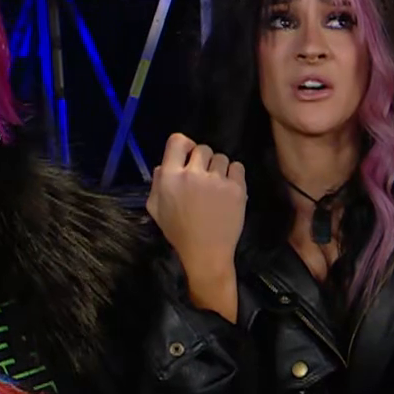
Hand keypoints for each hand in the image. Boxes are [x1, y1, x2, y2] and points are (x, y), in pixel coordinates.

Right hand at [147, 133, 247, 283]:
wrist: (206, 253)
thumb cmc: (179, 232)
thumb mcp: (156, 208)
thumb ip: (157, 182)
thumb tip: (164, 164)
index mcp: (170, 177)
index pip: (177, 141)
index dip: (184, 145)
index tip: (188, 155)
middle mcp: (193, 174)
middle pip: (202, 148)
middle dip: (203, 160)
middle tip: (204, 178)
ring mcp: (216, 180)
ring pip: (221, 157)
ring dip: (219, 168)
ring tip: (216, 187)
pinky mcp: (236, 188)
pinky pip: (238, 167)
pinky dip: (234, 175)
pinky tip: (228, 189)